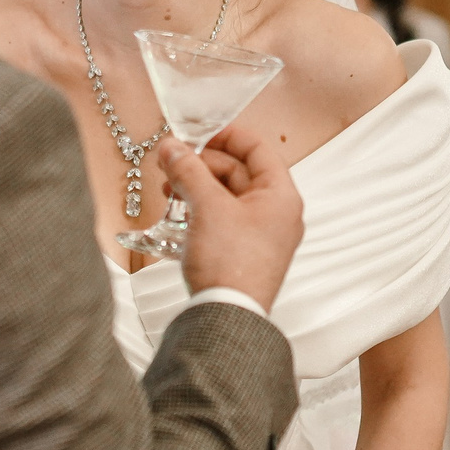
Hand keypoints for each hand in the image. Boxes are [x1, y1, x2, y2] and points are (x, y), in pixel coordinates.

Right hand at [165, 123, 302, 309]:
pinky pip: (223, 219)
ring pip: (227, 196)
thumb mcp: (207, 207)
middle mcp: (276, 213)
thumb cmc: (230, 263)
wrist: (227, 316)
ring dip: (197, 186)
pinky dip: (201, 209)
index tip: (196, 133)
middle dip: (202, 164)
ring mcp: (261, 234)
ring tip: (169, 190)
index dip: (226, 135)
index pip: (257, 149)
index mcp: (281, 196)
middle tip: (171, 163)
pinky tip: (178, 212)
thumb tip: (171, 147)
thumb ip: (189, 171)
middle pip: (239, 172)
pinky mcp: (244, 252)